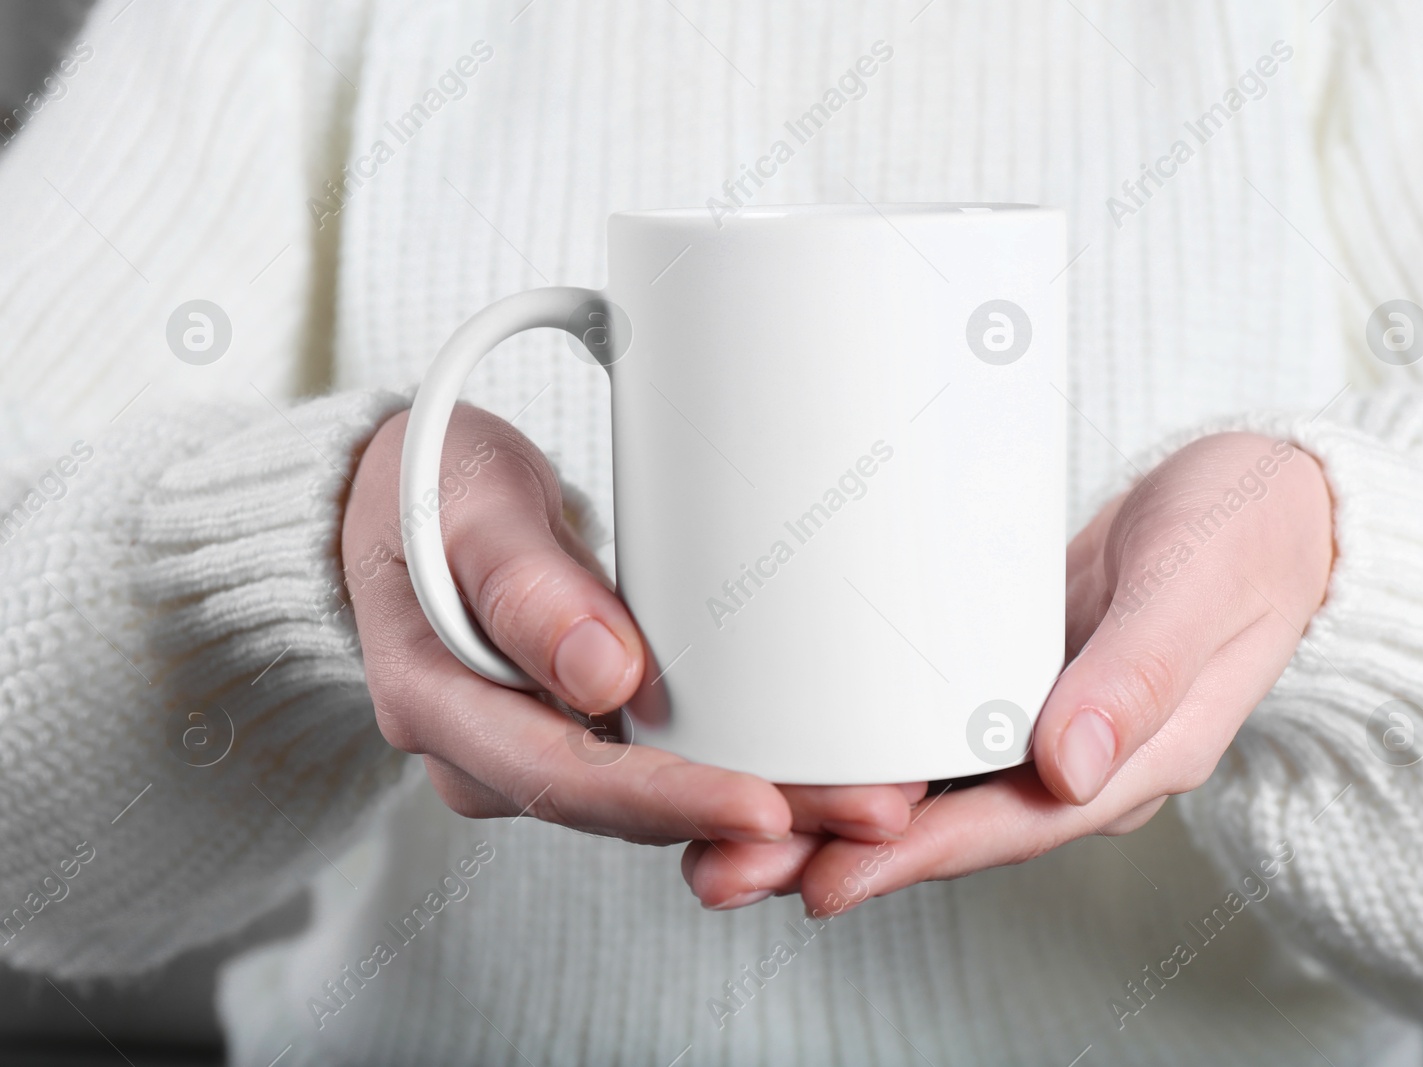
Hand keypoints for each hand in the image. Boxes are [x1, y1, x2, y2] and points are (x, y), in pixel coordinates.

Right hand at [344, 404, 919, 850]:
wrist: (399, 501)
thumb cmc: (425, 488)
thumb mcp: (461, 503)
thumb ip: (523, 584)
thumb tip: (604, 678)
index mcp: (440, 707)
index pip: (568, 779)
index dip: (674, 801)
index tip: (770, 808)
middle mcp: (487, 754)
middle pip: (630, 808)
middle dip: (755, 818)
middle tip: (876, 810)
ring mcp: (531, 749)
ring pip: (654, 800)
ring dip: (763, 807)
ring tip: (874, 800)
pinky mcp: (573, 731)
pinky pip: (658, 767)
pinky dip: (735, 772)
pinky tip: (815, 771)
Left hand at [681, 432, 1332, 912]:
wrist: (1270, 504)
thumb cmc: (1248, 535)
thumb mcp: (1199, 583)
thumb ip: (1139, 672)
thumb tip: (1068, 765)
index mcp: (1132, 758)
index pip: (1012, 823)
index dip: (916, 858)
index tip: (824, 878)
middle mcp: (1075, 759)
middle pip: (945, 825)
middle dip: (834, 852)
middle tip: (721, 870)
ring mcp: (1039, 724)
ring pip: (923, 789)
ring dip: (828, 815)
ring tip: (721, 838)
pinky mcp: (1009, 680)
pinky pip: (927, 733)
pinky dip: (860, 751)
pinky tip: (791, 756)